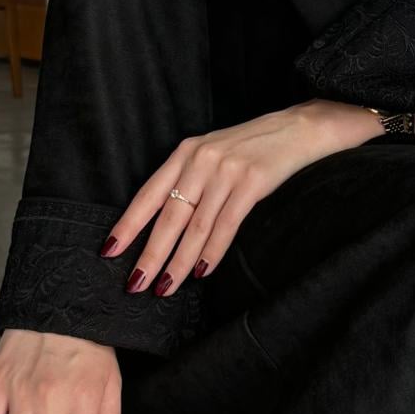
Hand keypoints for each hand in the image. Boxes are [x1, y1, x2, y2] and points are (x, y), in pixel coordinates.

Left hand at [100, 99, 414, 296]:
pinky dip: (212, 250)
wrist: (304, 126)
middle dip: (150, 253)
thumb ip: (193, 181)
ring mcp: (226, 169)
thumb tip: (170, 226)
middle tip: (135, 283)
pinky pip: (226, 223)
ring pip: (195, 225)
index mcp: (186, 152)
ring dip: (179, 261)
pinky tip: (202, 271)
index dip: (129, 224)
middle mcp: (200, 158)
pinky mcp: (252, 180)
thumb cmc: (259, 146)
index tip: (110, 251)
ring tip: (166, 287)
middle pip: (169, 215)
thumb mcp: (217, 154)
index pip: (149, 193)